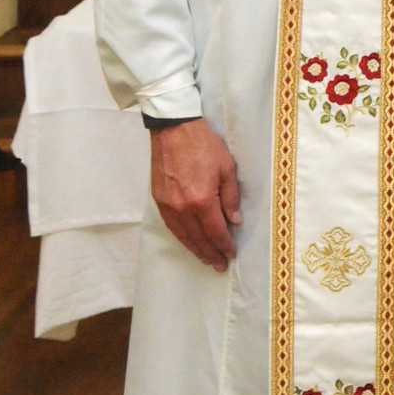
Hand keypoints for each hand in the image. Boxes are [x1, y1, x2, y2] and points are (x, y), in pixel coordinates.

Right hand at [149, 119, 241, 271]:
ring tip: (206, 259)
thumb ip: (231, 197)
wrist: (174, 129)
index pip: (216, 232)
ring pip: (183, 236)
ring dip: (196, 250)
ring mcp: (168, 206)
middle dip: (211, 253)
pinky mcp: (158, 200)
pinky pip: (171, 227)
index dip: (224, 245)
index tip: (231, 253)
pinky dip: (182, 238)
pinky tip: (189, 242)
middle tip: (220, 265)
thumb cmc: (204, 144)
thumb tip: (234, 221)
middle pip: (199, 239)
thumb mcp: (226, 167)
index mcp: (202, 200)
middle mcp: (183, 208)